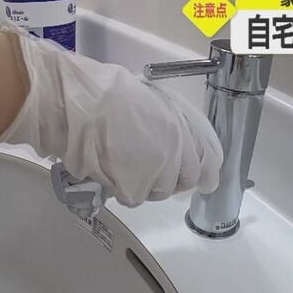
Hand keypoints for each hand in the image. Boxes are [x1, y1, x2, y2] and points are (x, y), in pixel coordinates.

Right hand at [0, 25, 222, 206]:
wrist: (81, 105)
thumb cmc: (108, 95)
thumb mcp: (153, 100)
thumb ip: (175, 126)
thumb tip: (183, 150)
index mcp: (184, 124)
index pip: (211, 159)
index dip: (207, 173)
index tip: (205, 182)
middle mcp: (178, 149)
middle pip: (184, 181)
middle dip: (169, 179)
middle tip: (146, 169)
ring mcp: (159, 171)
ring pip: (158, 192)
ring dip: (143, 184)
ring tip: (120, 161)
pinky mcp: (138, 188)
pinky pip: (134, 197)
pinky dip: (122, 189)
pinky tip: (109, 169)